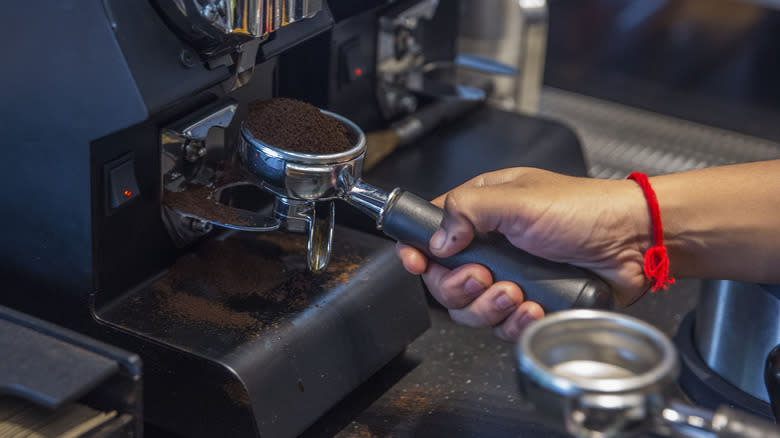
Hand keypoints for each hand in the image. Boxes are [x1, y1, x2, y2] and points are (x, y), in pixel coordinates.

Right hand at [397, 167, 650, 340]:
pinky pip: (503, 327)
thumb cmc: (585, 209)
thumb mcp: (520, 199)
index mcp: (481, 212)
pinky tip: (535, 308)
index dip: (417, 250)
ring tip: (516, 294)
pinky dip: (516, 323)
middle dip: (460, 286)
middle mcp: (490, 247)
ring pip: (471, 309)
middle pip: (445, 280)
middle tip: (485, 277)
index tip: (416, 262)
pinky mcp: (529, 304)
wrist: (633, 241)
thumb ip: (469, 212)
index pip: (430, 232)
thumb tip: (437, 241)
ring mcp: (509, 277)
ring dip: (489, 307)